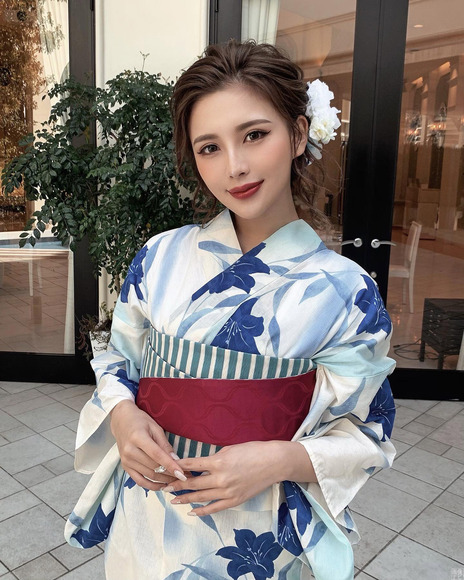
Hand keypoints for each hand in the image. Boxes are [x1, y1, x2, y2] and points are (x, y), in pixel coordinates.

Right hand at [110, 400, 186, 491]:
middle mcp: (130, 451)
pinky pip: (139, 480)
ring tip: (177, 481)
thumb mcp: (155, 427)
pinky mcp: (125, 467)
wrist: (121, 421)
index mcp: (138, 438)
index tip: (182, 474)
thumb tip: (176, 460)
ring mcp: (126, 460)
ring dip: (164, 480)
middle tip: (185, 477)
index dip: (170, 466)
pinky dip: (151, 485)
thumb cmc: (140, 421)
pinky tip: (162, 486)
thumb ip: (164, 444)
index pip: (157, 455)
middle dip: (171, 474)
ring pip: (148, 475)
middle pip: (153, 467)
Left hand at [162, 441, 289, 515]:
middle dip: (177, 485)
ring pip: (201, 497)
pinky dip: (202, 511)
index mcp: (218, 462)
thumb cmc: (252, 450)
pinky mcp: (235, 500)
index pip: (192, 465)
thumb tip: (200, 464)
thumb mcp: (230, 449)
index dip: (178, 467)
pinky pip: (214, 508)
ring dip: (185, 499)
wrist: (273, 462)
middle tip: (164, 487)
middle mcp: (220, 478)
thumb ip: (214, 457)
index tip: (167, 468)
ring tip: (173, 499)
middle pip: (193, 484)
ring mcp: (228, 491)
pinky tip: (192, 511)